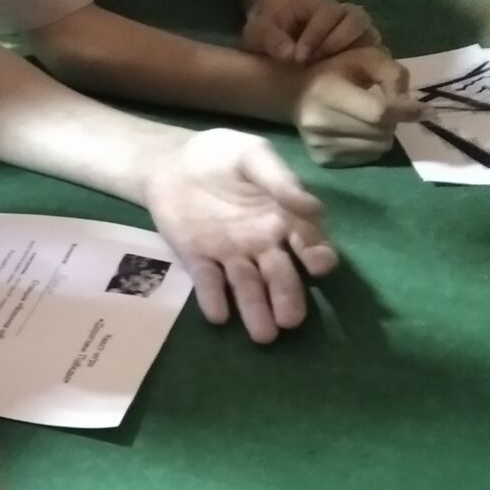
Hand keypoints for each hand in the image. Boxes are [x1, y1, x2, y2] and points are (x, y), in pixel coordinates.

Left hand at [145, 129, 338, 343]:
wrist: (170, 159)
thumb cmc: (221, 155)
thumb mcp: (252, 154)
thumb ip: (279, 179)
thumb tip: (312, 205)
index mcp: (284, 218)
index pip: (308, 243)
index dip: (317, 256)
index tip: (319, 266)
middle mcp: (263, 245)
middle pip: (280, 276)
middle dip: (287, 298)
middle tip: (290, 321)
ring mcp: (230, 255)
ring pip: (247, 286)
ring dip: (255, 309)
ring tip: (263, 334)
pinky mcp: (198, 258)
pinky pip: (208, 281)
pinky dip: (213, 298)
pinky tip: (218, 314)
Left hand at [244, 0, 380, 63]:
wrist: (278, 47)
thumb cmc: (270, 36)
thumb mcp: (258, 34)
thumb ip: (270, 39)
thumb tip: (289, 54)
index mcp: (316, 2)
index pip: (328, 10)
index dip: (316, 33)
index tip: (298, 57)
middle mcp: (341, 12)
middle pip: (357, 18)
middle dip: (337, 42)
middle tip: (315, 62)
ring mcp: (356, 31)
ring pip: (371, 34)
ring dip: (354, 53)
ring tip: (330, 70)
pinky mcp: (364, 51)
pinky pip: (378, 54)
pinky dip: (367, 65)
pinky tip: (345, 78)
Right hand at [294, 47, 421, 165]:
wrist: (293, 95)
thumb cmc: (333, 71)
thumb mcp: (364, 58)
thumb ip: (393, 75)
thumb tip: (415, 109)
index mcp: (328, 92)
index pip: (378, 112)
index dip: (406, 112)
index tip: (425, 110)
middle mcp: (320, 122)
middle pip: (381, 131)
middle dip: (393, 120)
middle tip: (384, 108)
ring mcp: (321, 144)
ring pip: (378, 147)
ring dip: (382, 133)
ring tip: (368, 120)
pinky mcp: (323, 159)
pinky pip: (366, 157)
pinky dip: (370, 145)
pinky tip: (357, 131)